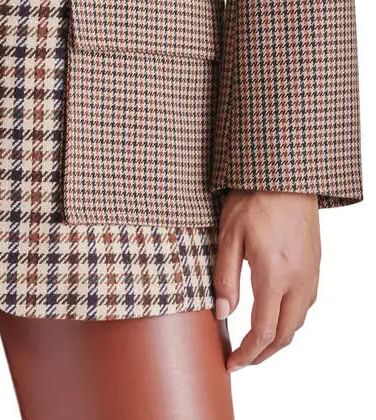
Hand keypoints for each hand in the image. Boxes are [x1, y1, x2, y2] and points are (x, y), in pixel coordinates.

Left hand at [213, 189, 319, 370]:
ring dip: (278, 339)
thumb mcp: (229, 235)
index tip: (231, 363)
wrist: (285, 175)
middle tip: (242, 360)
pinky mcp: (315, 266)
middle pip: (284, 336)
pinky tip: (274, 314)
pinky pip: (305, 305)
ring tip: (255, 342)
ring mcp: (311, 275)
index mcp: (274, 275)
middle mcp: (298, 281)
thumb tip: (222, 313)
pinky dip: (289, 320)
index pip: (263, 332)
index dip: (247, 354)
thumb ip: (225, 277)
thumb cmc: (254, 198)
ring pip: (298, 322)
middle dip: (262, 355)